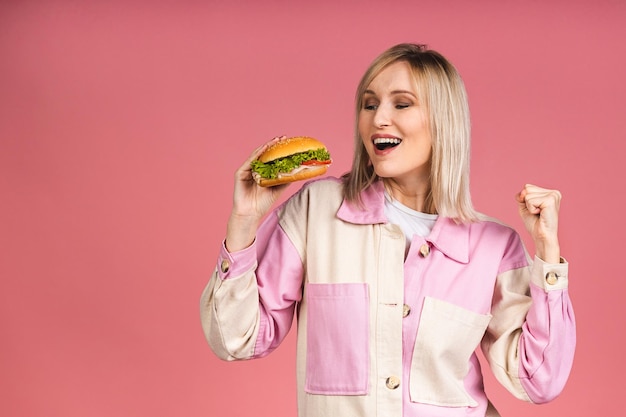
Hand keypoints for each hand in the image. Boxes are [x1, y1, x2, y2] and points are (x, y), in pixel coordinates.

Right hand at [225, 136, 290, 251]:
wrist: (251, 213)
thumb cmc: (263, 202)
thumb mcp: (278, 188)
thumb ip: (286, 178)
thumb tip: (300, 171)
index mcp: (262, 171)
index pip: (271, 157)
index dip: (278, 149)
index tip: (288, 141)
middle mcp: (254, 168)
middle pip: (264, 153)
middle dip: (274, 145)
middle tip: (283, 137)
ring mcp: (246, 170)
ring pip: (257, 155)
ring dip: (266, 147)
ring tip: (275, 141)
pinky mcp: (240, 173)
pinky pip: (249, 161)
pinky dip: (257, 154)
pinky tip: (264, 149)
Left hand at [516, 184, 561, 262]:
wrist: (541, 236)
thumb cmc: (535, 223)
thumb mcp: (524, 206)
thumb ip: (521, 196)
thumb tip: (524, 191)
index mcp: (550, 192)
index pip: (528, 187)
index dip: (525, 199)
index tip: (535, 209)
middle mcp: (554, 192)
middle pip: (527, 188)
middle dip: (527, 202)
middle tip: (537, 212)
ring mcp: (554, 195)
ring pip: (528, 195)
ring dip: (529, 207)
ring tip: (539, 214)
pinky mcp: (551, 200)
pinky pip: (530, 200)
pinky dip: (531, 209)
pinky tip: (540, 214)